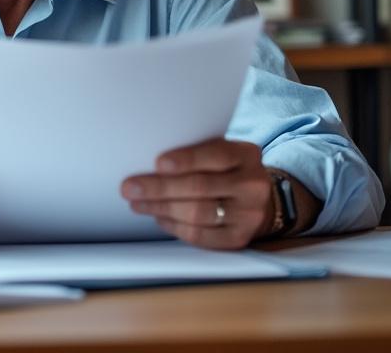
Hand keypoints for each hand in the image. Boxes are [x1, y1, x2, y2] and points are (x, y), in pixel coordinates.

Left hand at [121, 138, 273, 249]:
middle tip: (131, 188)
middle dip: (160, 188)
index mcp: (247, 155)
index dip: (186, 160)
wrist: (260, 201)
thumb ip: (197, 153)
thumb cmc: (228, 172)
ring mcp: (249, 214)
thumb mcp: (222, 153)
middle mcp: (252, 185)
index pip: (215, 155)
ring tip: (138, 203)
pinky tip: (159, 217)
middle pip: (200, 187)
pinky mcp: (239, 238)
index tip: (158, 163)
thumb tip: (150, 162)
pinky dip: (174, 226)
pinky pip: (200, 235)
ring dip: (161, 208)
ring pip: (197, 213)